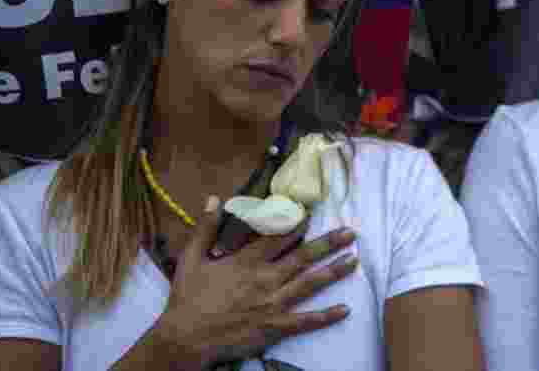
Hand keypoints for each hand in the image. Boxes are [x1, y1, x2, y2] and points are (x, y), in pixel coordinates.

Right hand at [155, 197, 358, 368]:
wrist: (185, 339)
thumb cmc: (187, 299)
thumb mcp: (191, 258)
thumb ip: (205, 227)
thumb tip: (214, 198)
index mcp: (247, 261)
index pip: (278, 237)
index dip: (297, 223)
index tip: (313, 213)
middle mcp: (265, 278)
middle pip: (303, 256)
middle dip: (328, 243)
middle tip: (350, 233)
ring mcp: (272, 303)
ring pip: (310, 283)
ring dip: (334, 271)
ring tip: (354, 260)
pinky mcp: (274, 327)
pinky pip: (305, 321)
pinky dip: (326, 316)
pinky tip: (345, 309)